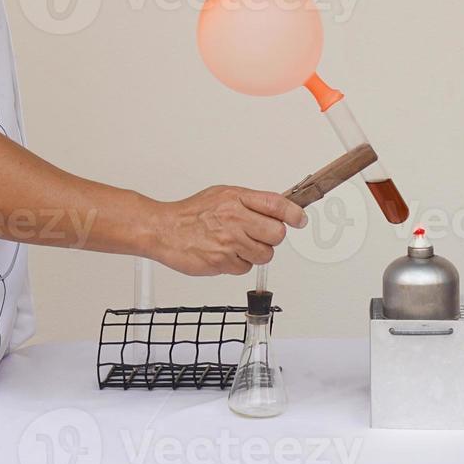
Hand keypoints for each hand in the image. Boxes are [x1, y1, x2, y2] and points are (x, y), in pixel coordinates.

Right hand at [146, 185, 307, 276]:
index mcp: (236, 199)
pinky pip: (245, 268)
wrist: (164, 230)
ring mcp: (228, 242)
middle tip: (259, 235)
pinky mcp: (221, 262)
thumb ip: (250, 202)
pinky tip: (225, 254)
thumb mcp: (223, 195)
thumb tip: (279, 210)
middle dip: (271, 237)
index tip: (299, 220)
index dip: (293, 213)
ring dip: (256, 253)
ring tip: (238, 244)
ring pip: (265, 254)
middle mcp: (234, 219)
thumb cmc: (192, 213)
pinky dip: (238, 264)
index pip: (276, 204)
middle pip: (276, 234)